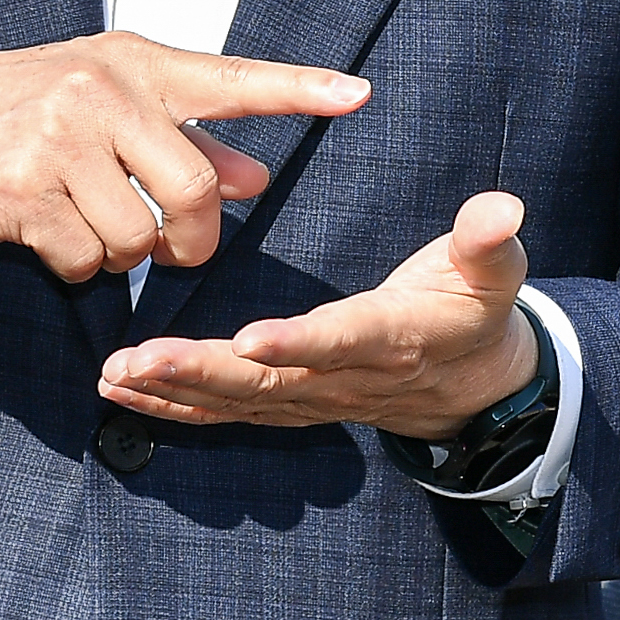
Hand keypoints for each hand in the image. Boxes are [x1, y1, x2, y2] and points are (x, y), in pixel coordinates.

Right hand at [0, 31, 370, 282]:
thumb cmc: (18, 105)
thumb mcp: (104, 100)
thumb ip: (185, 138)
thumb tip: (255, 180)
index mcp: (131, 62)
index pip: (230, 76)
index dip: (297, 88)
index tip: (356, 94)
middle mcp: (98, 93)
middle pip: (193, 191)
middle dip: (195, 241)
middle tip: (177, 247)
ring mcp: (56, 144)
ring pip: (137, 238)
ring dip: (125, 256)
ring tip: (90, 224)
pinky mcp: (18, 196)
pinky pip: (84, 262)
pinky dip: (78, 267)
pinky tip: (45, 232)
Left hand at [96, 188, 540, 442]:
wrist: (476, 388)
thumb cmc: (475, 312)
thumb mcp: (496, 273)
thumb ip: (490, 241)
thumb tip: (504, 207)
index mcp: (393, 337)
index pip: (342, 340)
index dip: (299, 343)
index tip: (250, 338)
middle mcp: (347, 377)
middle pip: (269, 382)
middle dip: (201, 372)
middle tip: (139, 360)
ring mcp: (315, 398)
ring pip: (239, 402)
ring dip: (175, 390)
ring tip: (115, 374)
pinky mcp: (292, 405)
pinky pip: (228, 412)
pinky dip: (176, 404)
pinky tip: (124, 390)